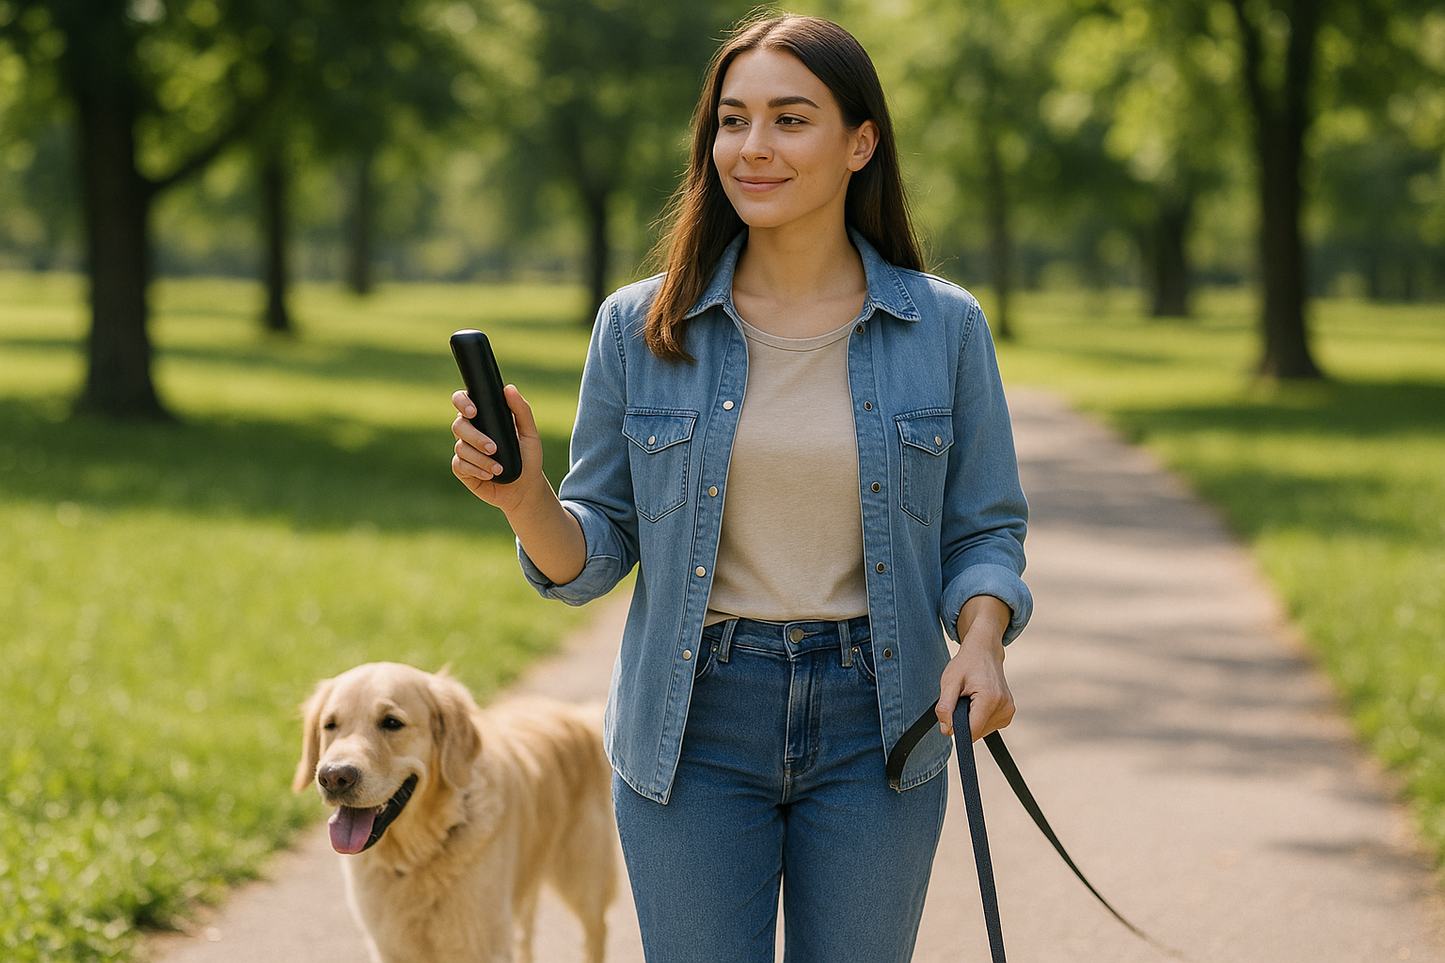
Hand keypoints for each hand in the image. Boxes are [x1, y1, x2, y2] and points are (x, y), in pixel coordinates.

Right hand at [451, 384, 548, 515]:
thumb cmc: (528, 458)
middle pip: (458, 425)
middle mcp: (470, 432)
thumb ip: (521, 410)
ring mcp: (464, 450)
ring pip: (460, 447)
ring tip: (498, 469)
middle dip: (476, 437)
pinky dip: (476, 470)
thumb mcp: (530, 433)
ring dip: (480, 458)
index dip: (462, 402)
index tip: (473, 412)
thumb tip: (509, 388)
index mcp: (483, 418)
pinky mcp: (462, 469)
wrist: (525, 488)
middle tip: (493, 448)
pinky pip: (460, 465)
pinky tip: (489, 475)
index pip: (463, 401)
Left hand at [936, 595, 1014, 741]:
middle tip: (962, 698)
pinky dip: (980, 718)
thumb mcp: (949, 681)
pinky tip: (978, 702)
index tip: (950, 714)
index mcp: (990, 698)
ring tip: (971, 697)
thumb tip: (946, 730)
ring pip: (982, 731)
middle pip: (976, 732)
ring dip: (972, 719)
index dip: (956, 728)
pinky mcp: (1009, 712)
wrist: (985, 650)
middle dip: (964, 721)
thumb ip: (945, 707)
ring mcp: (1009, 710)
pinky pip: (989, 726)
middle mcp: (1004, 706)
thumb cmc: (966, 663)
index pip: (972, 731)